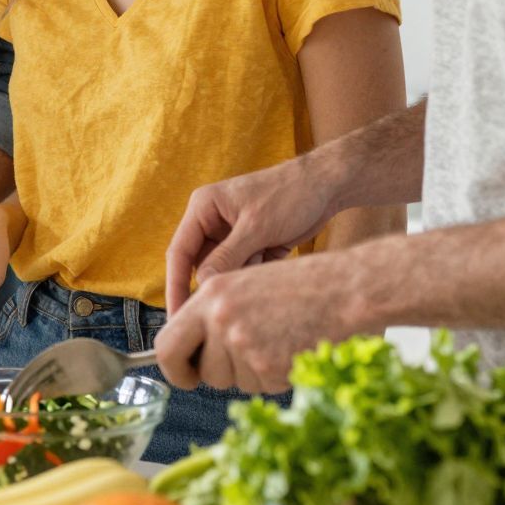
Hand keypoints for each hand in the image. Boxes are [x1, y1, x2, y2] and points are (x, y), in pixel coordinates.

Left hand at [154, 253, 363, 392]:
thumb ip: (214, 314)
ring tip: (277, 340)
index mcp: (211, 293)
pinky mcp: (269, 367)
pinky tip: (292, 349)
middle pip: (202, 372)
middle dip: (215, 375)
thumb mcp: (246, 284)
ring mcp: (245, 344)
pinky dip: (273, 376)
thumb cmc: (302, 285)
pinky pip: (259, 387)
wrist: (349, 290)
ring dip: (249, 373)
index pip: (166, 345)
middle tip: (241, 362)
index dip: (174, 368)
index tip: (185, 374)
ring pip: (232, 382)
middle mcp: (221, 318)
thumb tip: (190, 351)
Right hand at [165, 157, 335, 313]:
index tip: (176, 319)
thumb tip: (203, 286)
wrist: (328, 184)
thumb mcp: (256, 226)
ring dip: (243, 276)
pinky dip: (257, 273)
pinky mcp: (253, 245)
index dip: (175, 287)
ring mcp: (233, 235)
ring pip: (225, 271)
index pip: (179, 253)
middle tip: (232, 302)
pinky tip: (276, 254)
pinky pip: (245, 270)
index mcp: (203, 208)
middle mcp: (213, 221)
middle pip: (202, 265)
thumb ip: (227, 257)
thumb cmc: (290, 194)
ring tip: (268, 255)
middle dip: (219, 282)